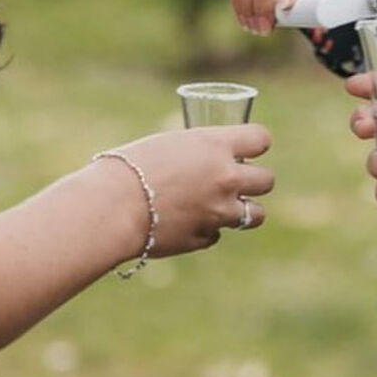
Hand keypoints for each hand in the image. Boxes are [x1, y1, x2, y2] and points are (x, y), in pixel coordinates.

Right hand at [93, 125, 273, 258]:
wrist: (109, 207)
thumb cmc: (128, 167)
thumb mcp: (168, 144)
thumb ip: (196, 152)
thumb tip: (206, 156)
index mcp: (215, 146)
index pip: (261, 139)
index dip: (257, 143)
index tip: (251, 148)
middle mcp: (225, 178)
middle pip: (267, 180)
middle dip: (255, 181)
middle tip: (237, 181)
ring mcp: (218, 212)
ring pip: (257, 214)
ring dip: (243, 210)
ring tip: (223, 207)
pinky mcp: (203, 238)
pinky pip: (216, 234)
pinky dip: (206, 229)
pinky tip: (187, 223)